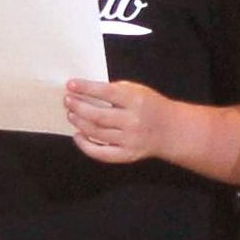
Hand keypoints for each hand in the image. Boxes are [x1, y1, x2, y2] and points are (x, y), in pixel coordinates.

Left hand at [64, 79, 182, 164]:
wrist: (171, 130)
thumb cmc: (151, 107)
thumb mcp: (139, 91)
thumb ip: (116, 90)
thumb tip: (86, 92)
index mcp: (137, 101)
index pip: (106, 92)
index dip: (86, 88)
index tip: (71, 84)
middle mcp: (133, 121)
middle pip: (97, 115)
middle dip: (78, 107)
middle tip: (68, 100)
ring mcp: (130, 140)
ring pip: (96, 133)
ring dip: (79, 122)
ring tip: (72, 114)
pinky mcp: (127, 154)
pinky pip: (100, 153)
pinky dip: (85, 145)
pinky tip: (78, 135)